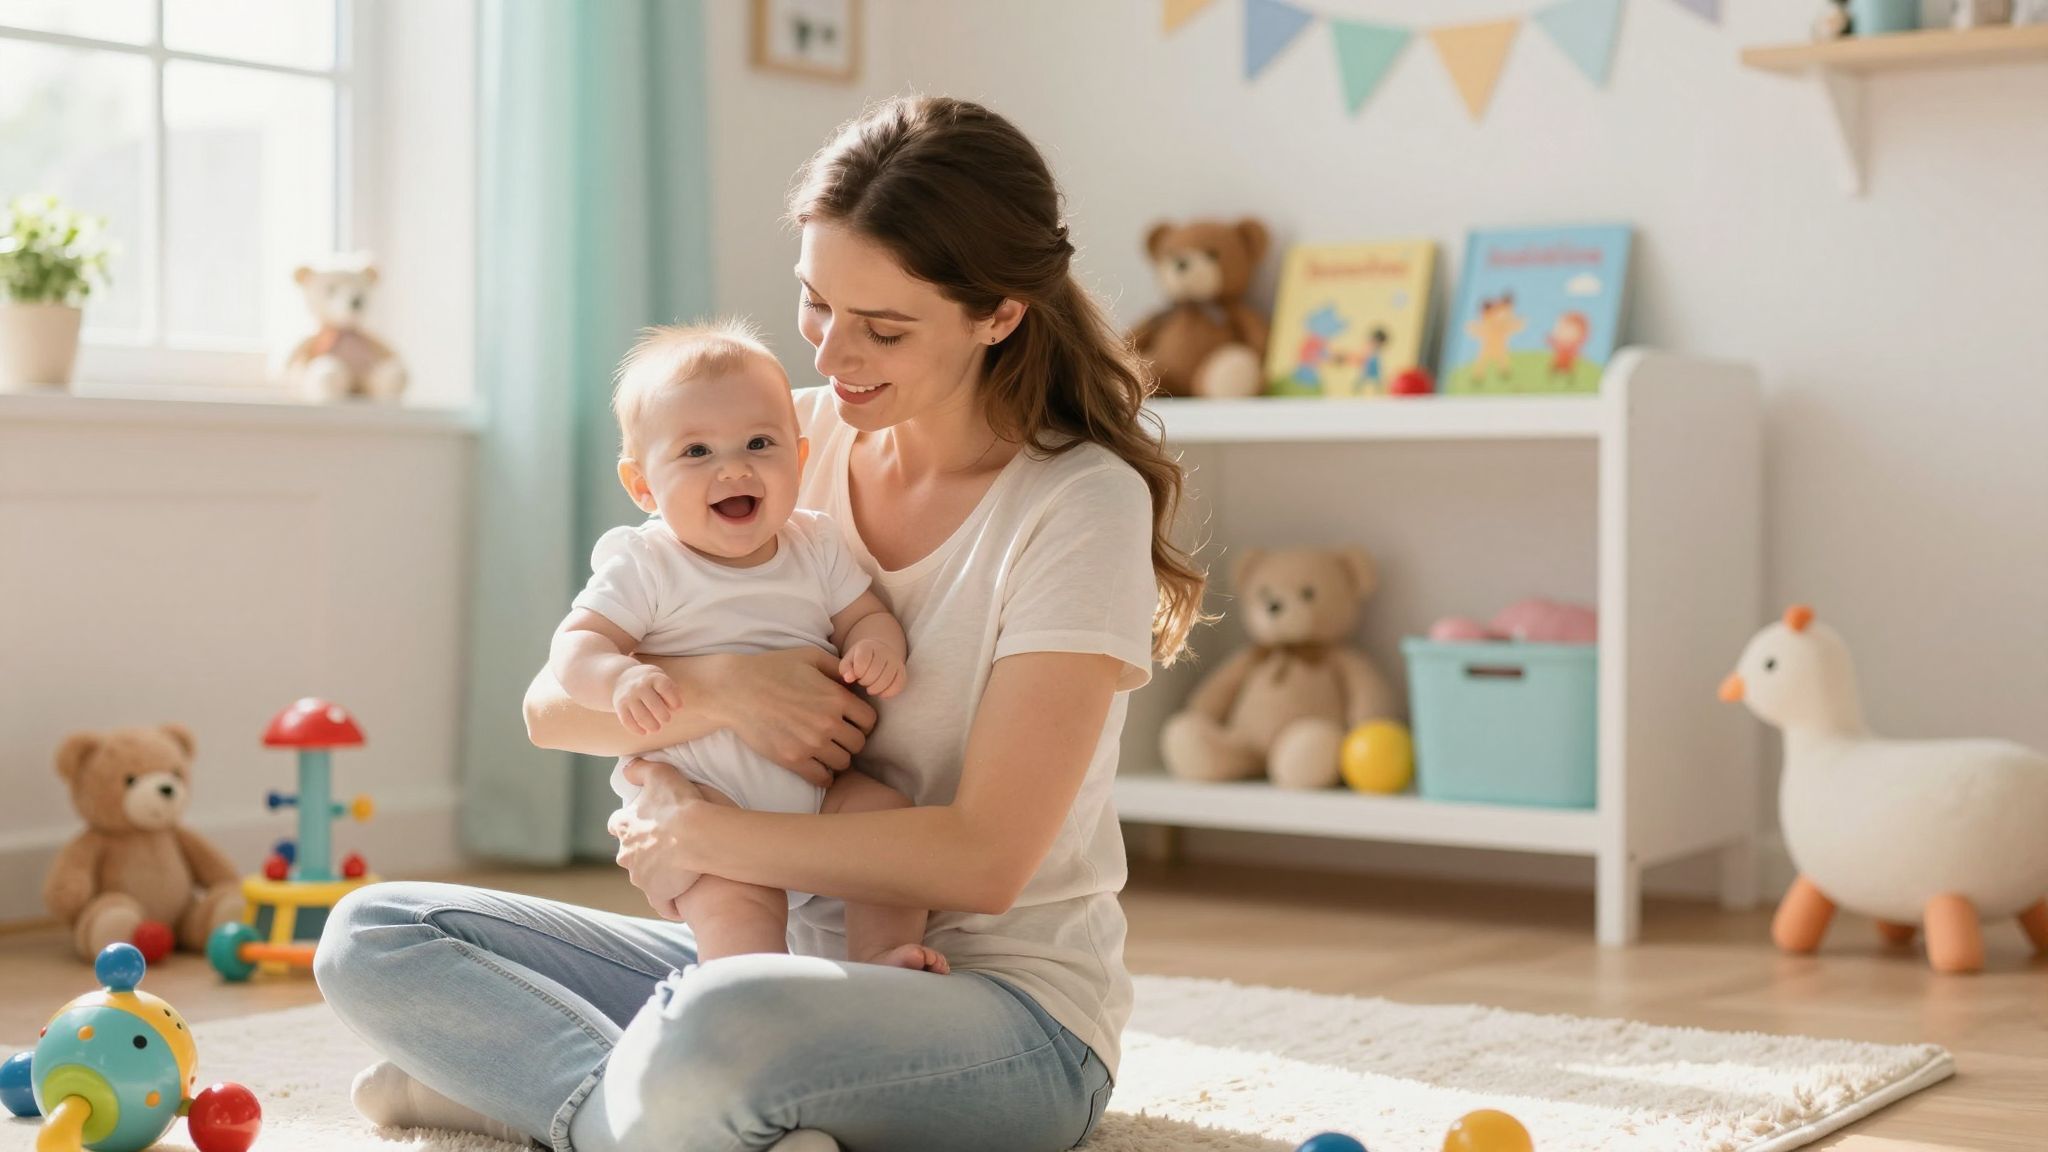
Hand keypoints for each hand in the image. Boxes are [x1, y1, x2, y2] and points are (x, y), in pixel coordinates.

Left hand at [607, 759, 705, 919]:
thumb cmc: (682, 804)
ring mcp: (641, 877)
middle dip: (645, 851)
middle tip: (670, 844)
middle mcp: (626, 854)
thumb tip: (628, 768)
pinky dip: (672, 903)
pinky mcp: (658, 894)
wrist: (700, 836)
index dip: (629, 824)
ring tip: (684, 868)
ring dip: (660, 874)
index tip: (645, 824)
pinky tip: (684, 898)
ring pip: (646, 877)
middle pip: (630, 854)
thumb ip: (642, 769)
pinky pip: (663, 904)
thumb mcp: (661, 774)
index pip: (617, 825)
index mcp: (625, 826)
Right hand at [612, 665, 682, 735]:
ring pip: (640, 716)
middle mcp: (639, 686)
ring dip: (651, 725)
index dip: (674, 699)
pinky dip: (636, 729)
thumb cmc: (650, 683)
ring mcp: (628, 696)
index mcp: (653, 677)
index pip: (665, 687)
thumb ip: (672, 691)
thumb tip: (678, 708)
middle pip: (653, 704)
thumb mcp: (661, 679)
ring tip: (657, 728)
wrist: (621, 678)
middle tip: (667, 719)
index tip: (678, 708)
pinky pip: (627, 721)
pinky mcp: (620, 706)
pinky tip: (644, 732)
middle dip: (663, 715)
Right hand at [701, 648, 876, 786]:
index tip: (852, 721)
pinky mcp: (793, 759)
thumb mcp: (809, 656)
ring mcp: (811, 743)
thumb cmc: (772, 668)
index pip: (869, 721)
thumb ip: (837, 667)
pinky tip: (818, 767)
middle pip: (859, 744)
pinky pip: (822, 778)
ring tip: (828, 750)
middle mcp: (828, 722)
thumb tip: (855, 681)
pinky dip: (825, 776)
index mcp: (836, 697)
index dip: (863, 721)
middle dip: (852, 740)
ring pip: (843, 763)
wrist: (735, 690)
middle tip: (839, 736)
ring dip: (839, 758)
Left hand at [840, 639, 907, 698]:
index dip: (857, 674)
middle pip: (874, 673)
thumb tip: (848, 678)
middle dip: (865, 682)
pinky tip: (881, 692)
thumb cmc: (860, 660)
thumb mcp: (848, 661)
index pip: (862, 663)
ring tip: (870, 687)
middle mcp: (883, 651)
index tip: (857, 675)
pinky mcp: (902, 671)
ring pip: (886, 680)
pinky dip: (888, 693)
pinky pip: (898, 685)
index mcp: (867, 646)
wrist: (879, 652)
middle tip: (863, 681)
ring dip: (875, 689)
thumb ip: (845, 669)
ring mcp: (895, 660)